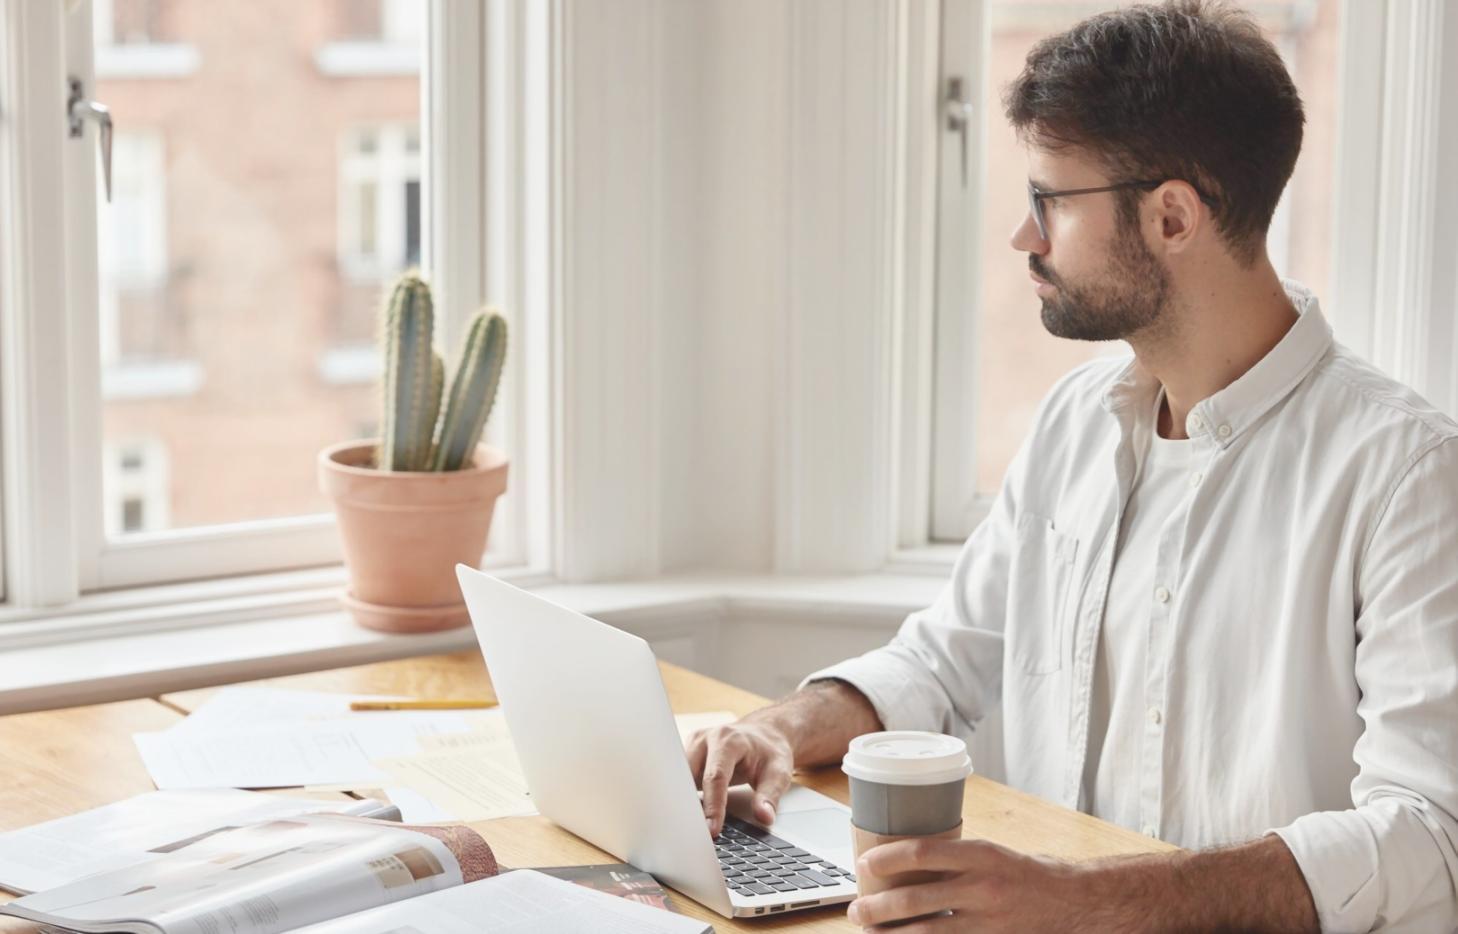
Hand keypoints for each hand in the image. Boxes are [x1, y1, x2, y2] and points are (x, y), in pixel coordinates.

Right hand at [684, 719, 794, 836]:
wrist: (764, 734)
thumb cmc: (769, 752)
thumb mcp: (779, 772)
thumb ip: (770, 796)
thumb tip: (764, 817)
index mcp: (729, 740)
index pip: (716, 777)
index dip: (713, 806)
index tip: (712, 830)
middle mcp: (706, 739)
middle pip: (689, 775)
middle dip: (689, 805)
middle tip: (694, 834)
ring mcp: (694, 745)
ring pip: (679, 777)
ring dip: (683, 801)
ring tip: (689, 827)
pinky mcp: (688, 754)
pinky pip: (679, 777)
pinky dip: (683, 796)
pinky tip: (687, 815)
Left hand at [847, 837, 1089, 931]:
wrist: (1070, 900)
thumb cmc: (1024, 872)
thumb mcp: (990, 853)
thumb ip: (954, 860)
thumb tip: (905, 864)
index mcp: (981, 854)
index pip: (924, 851)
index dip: (889, 858)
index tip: (864, 863)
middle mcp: (982, 887)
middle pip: (917, 899)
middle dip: (879, 907)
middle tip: (856, 909)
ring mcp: (987, 920)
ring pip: (927, 932)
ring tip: (869, 933)